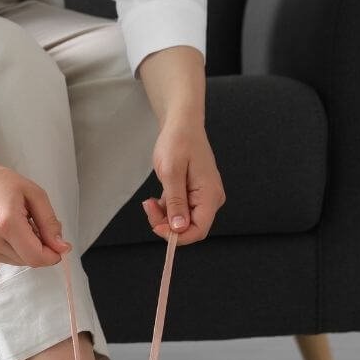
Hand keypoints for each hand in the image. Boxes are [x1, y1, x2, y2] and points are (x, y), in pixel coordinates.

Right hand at [0, 156, 70, 267]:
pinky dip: (17, 248)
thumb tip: (62, 247)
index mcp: (6, 224)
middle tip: (38, 226)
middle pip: (30, 261)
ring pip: (21, 262)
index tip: (61, 245)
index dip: (53, 255)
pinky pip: (9, 259)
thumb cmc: (0, 182)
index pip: (36, 256)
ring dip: (29, 249)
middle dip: (41, 248)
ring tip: (22, 225)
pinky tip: (11, 231)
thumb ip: (50, 222)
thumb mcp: (34, 194)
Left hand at [140, 121, 225, 245]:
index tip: (157, 226)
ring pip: (181, 221)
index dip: (177, 235)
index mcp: (210, 196)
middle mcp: (210, 200)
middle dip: (166, 224)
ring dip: (163, 217)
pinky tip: (155, 199)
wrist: (181, 125)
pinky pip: (178, 212)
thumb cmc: (178, 142)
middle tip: (149, 207)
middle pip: (189, 228)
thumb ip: (176, 201)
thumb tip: (178, 227)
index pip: (198, 231)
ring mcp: (202, 198)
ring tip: (150, 201)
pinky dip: (165, 210)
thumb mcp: (172, 172)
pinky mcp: (192, 195)